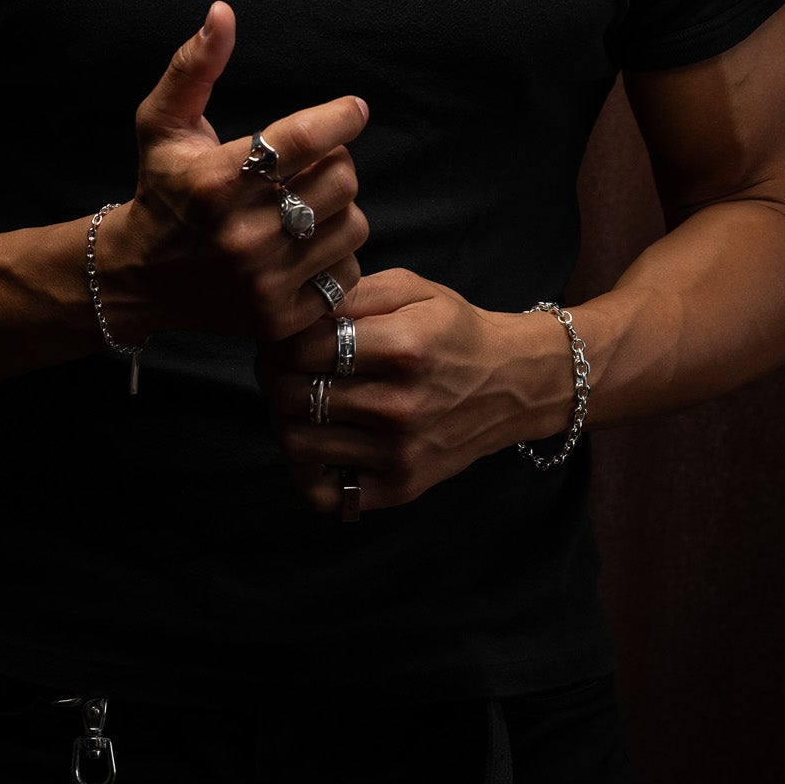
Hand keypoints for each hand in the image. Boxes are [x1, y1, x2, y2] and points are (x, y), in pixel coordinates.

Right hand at [93, 1, 370, 343]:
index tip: (353, 109)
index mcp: (217, 181)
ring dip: (338, 210)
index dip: (341, 116)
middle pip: (342, 179)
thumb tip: (222, 11)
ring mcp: (264, 282)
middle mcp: (242, 234)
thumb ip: (195, 65)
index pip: (305, 138)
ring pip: (353, 225)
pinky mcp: (280, 317)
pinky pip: (347, 273)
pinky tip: (303, 247)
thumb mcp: (162, 123)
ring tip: (303, 207)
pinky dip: (336, 256)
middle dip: (333, 163)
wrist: (138, 279)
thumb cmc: (160, 188)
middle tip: (309, 166)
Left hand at [253, 269, 574, 513]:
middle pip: (293, 396)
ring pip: (298, 445)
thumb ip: (352, 294)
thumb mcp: (411, 290)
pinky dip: (307, 470)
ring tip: (295, 398)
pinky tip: (318, 439)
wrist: (513, 383)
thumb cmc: (454, 329)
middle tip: (277, 363)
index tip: (281, 334)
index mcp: (402, 348)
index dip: (278, 338)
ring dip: (282, 417)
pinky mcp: (401, 487)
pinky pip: (326, 493)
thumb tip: (297, 309)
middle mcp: (399, 406)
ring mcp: (399, 454)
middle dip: (271, 374)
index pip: (303, 349)